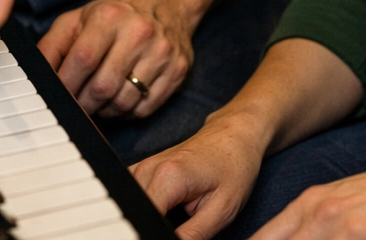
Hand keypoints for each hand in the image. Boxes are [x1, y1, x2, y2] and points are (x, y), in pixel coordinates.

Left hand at [38, 0, 193, 117]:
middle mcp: (139, 32)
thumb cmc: (114, 16)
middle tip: (77, 105)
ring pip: (123, 103)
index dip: (66, 85)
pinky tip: (120, 99)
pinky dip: (126, 112)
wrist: (165, 4)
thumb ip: (52, 46)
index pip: (82, 60)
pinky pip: (145, 108)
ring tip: (98, 102)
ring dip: (104, 111)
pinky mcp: (177, 70)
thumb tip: (36, 78)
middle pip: (102, 87)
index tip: (57, 97)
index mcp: (109, 16)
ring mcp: (162, 52)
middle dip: (83, 104)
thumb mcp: (78, 19)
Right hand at [132, 109, 269, 239]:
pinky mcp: (143, 170)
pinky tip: (164, 213)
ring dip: (145, 218)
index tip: (167, 234)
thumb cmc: (234, 167)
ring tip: (176, 220)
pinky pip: (133, 195)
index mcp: (168, 177)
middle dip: (147, 226)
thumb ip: (193, 235)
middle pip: (133, 212)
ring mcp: (142, 167)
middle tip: (179, 227)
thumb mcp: (222, 209)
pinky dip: (143, 208)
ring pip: (131, 205)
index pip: (142, 219)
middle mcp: (148, 169)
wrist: (235, 135)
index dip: (150, 233)